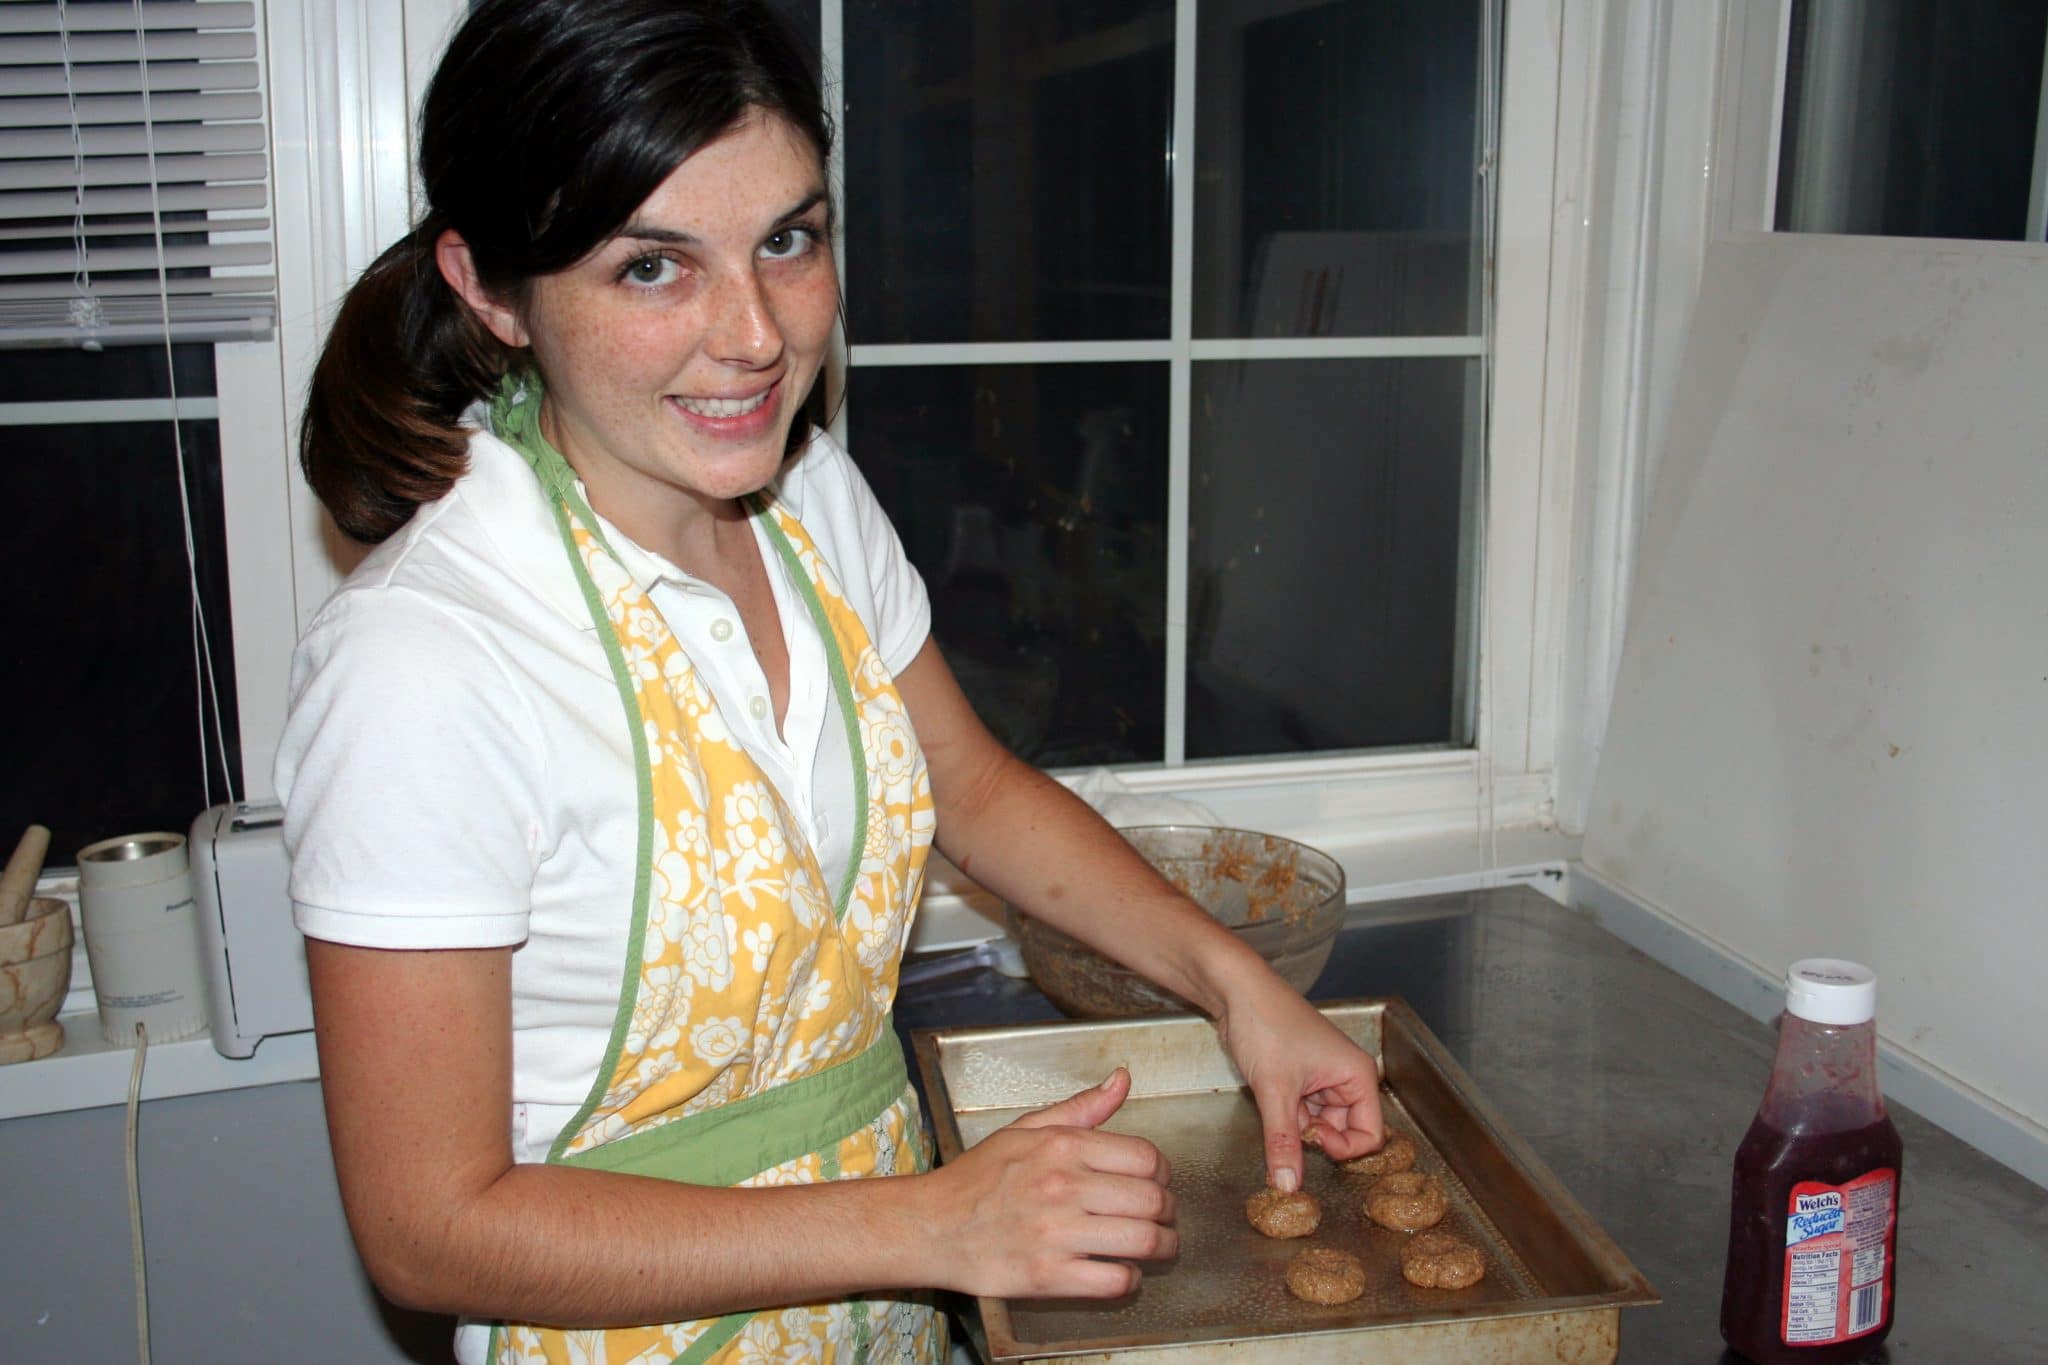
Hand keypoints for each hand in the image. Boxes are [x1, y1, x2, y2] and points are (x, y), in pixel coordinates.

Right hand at [916, 1066, 1176, 1299]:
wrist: (931, 1227)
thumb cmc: (978, 1178)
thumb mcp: (1025, 1130)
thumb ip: (1080, 1108)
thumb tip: (1122, 1080)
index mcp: (1062, 1147)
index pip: (1146, 1158)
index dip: (1163, 1173)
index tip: (1158, 1183)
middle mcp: (1063, 1187)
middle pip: (1153, 1200)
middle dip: (1170, 1212)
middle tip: (1164, 1217)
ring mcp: (1056, 1234)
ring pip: (1143, 1241)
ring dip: (1162, 1246)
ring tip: (1159, 1246)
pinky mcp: (1048, 1276)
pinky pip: (1114, 1281)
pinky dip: (1130, 1280)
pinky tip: (1122, 1271)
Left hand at [1217, 971, 1384, 1191]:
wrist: (1235, 991)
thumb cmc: (1266, 1025)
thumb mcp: (1275, 1090)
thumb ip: (1283, 1142)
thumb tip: (1287, 1186)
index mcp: (1357, 1075)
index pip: (1370, 1135)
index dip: (1343, 1148)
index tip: (1312, 1141)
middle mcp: (1346, 1078)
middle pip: (1344, 1131)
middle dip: (1315, 1136)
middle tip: (1287, 1121)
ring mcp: (1322, 1079)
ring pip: (1318, 1124)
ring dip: (1295, 1125)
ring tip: (1273, 1099)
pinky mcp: (1299, 1079)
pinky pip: (1299, 1112)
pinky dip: (1284, 1115)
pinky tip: (1267, 1097)